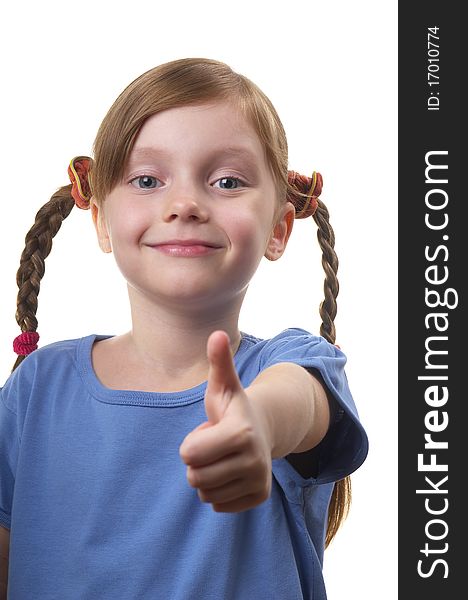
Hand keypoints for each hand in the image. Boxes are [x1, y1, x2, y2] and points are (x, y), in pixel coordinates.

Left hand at [179, 330, 272, 512]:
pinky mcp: (259, 497)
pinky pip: (218, 505)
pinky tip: (230, 471)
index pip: (189, 455)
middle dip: (198, 461)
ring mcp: (259, 480)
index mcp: (241, 432)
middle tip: (214, 445)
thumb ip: (219, 361)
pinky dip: (219, 490)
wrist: (263, 428)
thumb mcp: (223, 385)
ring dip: (208, 476)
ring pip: (205, 494)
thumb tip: (217, 333)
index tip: (207, 431)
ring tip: (223, 456)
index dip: (191, 443)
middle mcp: (254, 460)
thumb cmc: (233, 406)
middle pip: (195, 478)